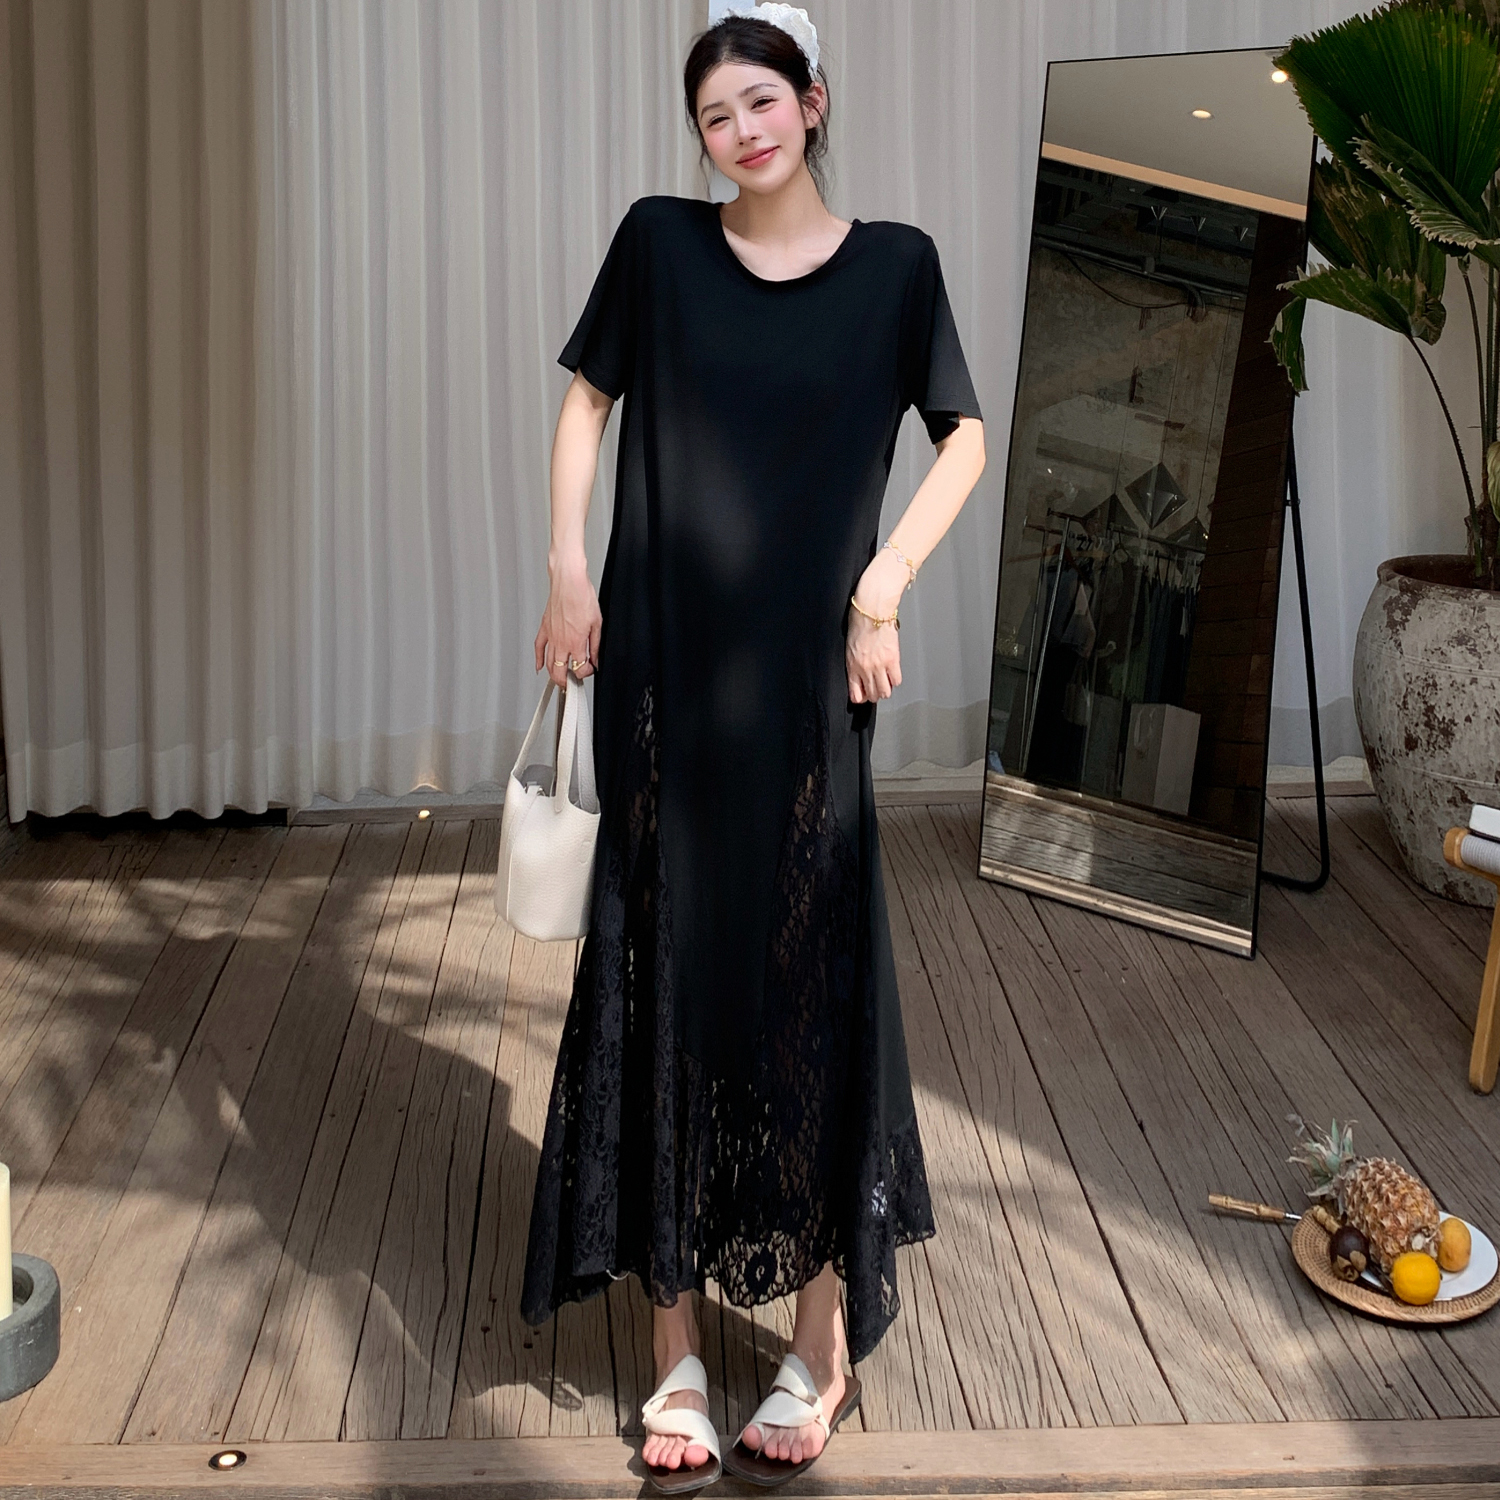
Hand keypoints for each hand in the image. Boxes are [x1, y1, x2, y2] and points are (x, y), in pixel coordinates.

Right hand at [536, 553, 601, 686]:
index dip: (585, 673)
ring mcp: (551, 636)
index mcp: (576, 641)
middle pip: (560, 671)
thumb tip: (595, 658)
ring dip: (553, 675)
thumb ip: (595, 645)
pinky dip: (538, 659)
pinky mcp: (544, 628)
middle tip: (571, 684)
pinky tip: (540, 666)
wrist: (568, 581)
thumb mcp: (597, 623)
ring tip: (559, 681)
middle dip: (566, 682)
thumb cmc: (582, 596)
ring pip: (549, 663)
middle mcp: (561, 641)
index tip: (589, 670)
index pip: (579, 667)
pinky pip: (539, 648)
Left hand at [846, 549, 909, 703]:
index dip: (860, 697)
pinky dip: (894, 679)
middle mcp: (865, 668)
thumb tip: (857, 671)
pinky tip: (891, 673)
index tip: (862, 695)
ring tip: (884, 681)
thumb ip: (853, 661)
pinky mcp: (893, 659)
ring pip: (885, 692)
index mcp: (852, 665)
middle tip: (875, 688)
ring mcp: (880, 665)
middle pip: (873, 695)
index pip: (855, 693)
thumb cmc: (859, 620)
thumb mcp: (849, 645)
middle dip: (874, 694)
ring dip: (885, 689)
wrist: (872, 608)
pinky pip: (896, 680)